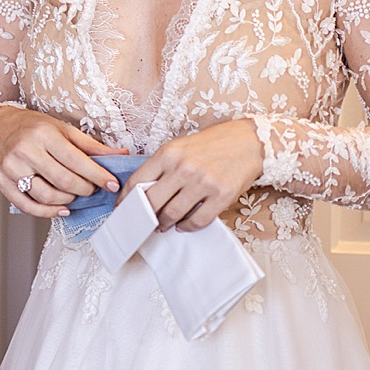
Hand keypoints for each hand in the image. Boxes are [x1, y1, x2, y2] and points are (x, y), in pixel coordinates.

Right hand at [0, 105, 125, 218]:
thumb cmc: (30, 126)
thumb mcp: (61, 128)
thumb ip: (90, 145)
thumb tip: (121, 155)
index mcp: (42, 134)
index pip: (77, 161)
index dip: (98, 176)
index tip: (112, 184)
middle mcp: (24, 150)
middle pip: (63, 181)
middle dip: (85, 190)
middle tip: (92, 189)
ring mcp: (10, 167)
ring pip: (46, 196)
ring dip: (68, 201)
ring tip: (74, 195)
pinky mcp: (0, 181)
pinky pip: (27, 205)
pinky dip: (47, 212)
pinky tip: (61, 209)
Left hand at [124, 120, 262, 231]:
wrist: (246, 142)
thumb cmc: (209, 145)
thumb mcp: (178, 148)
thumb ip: (161, 167)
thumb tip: (142, 192)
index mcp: (167, 154)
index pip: (137, 181)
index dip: (126, 200)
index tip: (123, 209)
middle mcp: (183, 168)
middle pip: (152, 201)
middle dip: (144, 216)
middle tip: (143, 223)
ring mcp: (203, 183)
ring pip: (173, 213)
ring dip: (164, 224)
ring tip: (162, 226)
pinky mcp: (222, 196)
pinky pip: (198, 220)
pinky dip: (187, 227)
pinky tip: (183, 226)